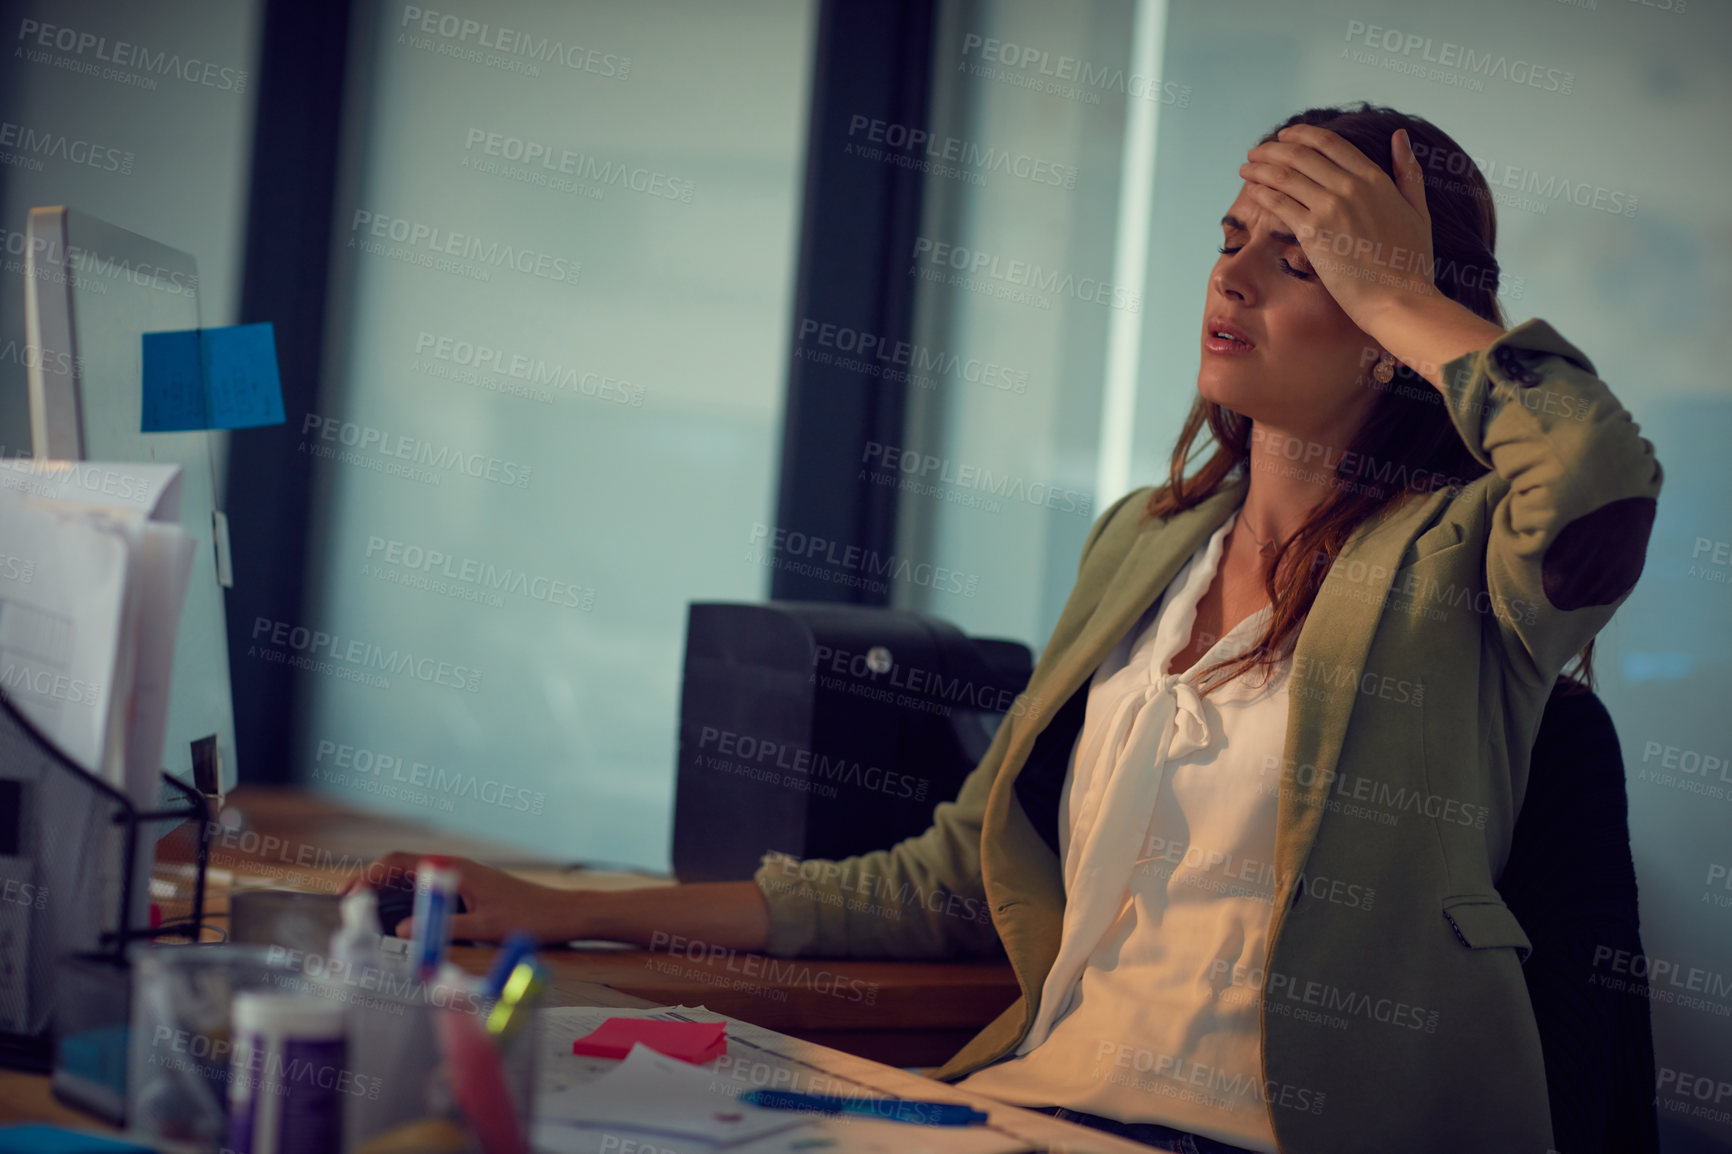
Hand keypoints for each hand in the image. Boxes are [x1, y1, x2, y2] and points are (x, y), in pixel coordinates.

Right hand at [341, 851, 577, 943]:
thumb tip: (403, 931)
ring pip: (411, 881)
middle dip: (369, 884)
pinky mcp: (465, 892)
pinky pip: (426, 892)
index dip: (368, 874)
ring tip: (361, 915)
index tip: (347, 893)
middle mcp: (454, 870)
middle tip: (345, 907)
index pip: (399, 862)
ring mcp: (459, 880)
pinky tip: (396, 920)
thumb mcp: (485, 928)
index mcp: (455, 869)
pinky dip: (405, 901)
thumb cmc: (529, 917)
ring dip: (385, 893)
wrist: (562, 914)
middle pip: (400, 869)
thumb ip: (444, 927)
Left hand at [1239, 124, 1436, 335]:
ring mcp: (1329, 208)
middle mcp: (1349, 187)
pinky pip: (1280, 204)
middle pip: (1301, 155)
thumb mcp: (1418, 209)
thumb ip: (1408, 172)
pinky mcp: (1313, 233)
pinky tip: (1252, 191)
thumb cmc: (1411, 262)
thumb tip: (1399, 135)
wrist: (1398, 298)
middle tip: (1257, 151)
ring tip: (1246, 168)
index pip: (1330, 143)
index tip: (1285, 136)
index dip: (1302, 135)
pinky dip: (1262, 193)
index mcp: (1374, 178)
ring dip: (1260, 168)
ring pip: (1285, 177)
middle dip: (1273, 149)